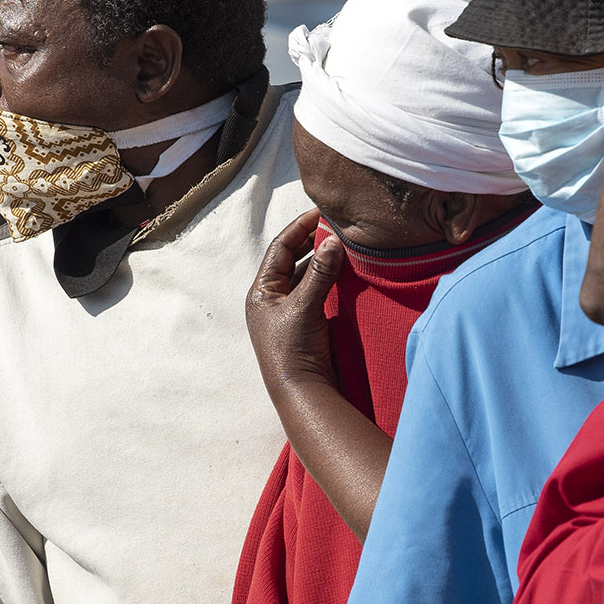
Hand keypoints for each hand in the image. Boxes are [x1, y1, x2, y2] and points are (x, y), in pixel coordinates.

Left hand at [245, 214, 341, 397]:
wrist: (301, 391)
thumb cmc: (292, 350)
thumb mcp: (304, 307)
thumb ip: (319, 273)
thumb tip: (333, 241)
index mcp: (261, 292)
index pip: (280, 248)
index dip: (300, 228)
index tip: (321, 212)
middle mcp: (271, 299)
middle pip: (291, 259)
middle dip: (311, 241)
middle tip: (335, 225)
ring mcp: (287, 312)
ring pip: (304, 275)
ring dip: (321, 260)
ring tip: (342, 244)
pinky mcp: (304, 323)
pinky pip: (315, 291)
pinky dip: (327, 279)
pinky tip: (343, 271)